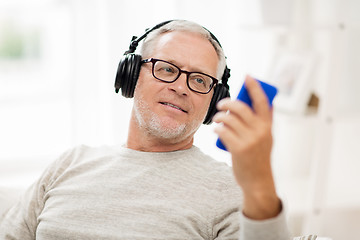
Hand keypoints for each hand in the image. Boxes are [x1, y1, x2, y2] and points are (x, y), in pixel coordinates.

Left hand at [213, 75, 280, 218]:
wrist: (257, 180)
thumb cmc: (259, 157)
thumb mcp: (267, 138)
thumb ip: (264, 122)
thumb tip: (265, 104)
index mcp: (268, 126)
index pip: (262, 101)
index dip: (255, 87)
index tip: (248, 76)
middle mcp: (260, 131)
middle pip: (241, 107)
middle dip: (228, 103)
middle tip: (221, 105)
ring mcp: (249, 140)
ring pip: (229, 119)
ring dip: (220, 117)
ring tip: (218, 119)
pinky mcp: (238, 148)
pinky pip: (223, 131)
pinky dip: (217, 128)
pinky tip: (216, 130)